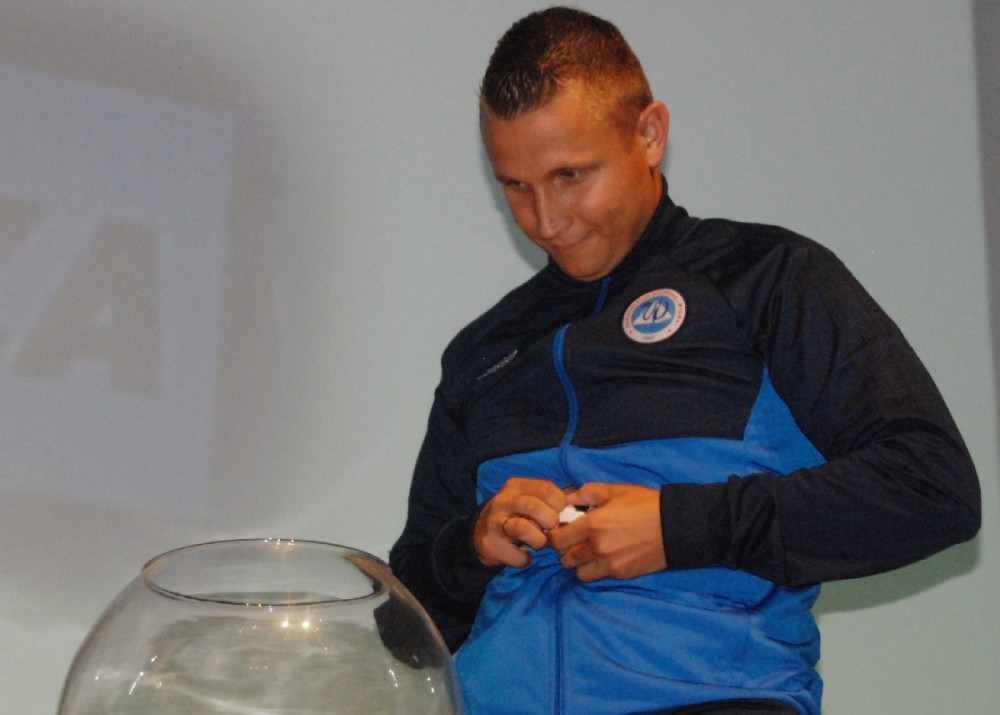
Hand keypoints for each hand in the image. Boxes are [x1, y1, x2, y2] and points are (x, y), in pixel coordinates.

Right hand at [473, 477, 566, 568]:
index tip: (560, 513)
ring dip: (538, 540)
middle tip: (551, 529)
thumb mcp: (527, 498)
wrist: (479, 534)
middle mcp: (502, 501)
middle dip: (550, 521)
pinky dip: (526, 559)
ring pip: (524, 528)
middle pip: (534, 506)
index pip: (545, 488)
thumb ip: (551, 498)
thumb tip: (578, 499)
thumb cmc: (514, 514)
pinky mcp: (490, 544)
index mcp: (515, 486)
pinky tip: (525, 555)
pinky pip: (517, 555)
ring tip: (538, 543)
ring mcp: (494, 523)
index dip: (560, 503)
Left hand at [547, 482, 665, 581]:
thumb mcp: (615, 490)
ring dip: (578, 562)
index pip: (557, 539)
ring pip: (577, 571)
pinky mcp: (620, 574)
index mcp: (592, 524)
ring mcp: (608, 564)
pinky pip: (594, 577)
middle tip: (574, 539)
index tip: (562, 529)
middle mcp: (596, 547)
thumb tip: (566, 498)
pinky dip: (592, 570)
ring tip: (587, 550)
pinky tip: (601, 558)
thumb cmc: (645, 504)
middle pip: (564, 558)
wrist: (676, 527)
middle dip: (565, 548)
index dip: (555, 534)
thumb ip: (586, 493)